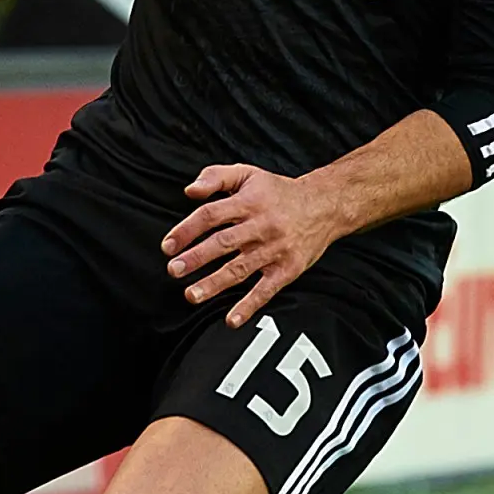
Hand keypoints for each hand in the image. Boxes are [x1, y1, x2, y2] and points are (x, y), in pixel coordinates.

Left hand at [162, 165, 344, 327]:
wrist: (325, 205)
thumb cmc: (280, 192)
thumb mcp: (248, 174)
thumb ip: (216, 177)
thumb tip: (189, 191)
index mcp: (248, 202)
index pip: (211, 215)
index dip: (187, 230)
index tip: (168, 245)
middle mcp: (261, 226)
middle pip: (223, 243)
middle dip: (196, 258)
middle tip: (174, 269)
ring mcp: (275, 249)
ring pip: (240, 268)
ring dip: (214, 283)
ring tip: (192, 295)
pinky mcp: (287, 269)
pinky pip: (266, 290)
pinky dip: (249, 306)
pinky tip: (232, 319)